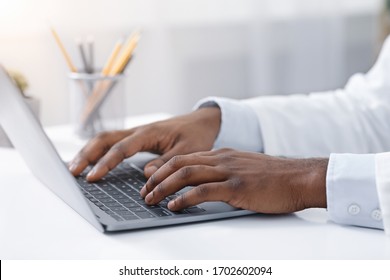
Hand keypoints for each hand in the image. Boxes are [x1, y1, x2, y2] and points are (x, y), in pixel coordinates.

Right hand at [68, 107, 220, 180]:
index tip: (93, 176)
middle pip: (105, 138)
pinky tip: (91, 162)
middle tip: (72, 172)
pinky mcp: (137, 138)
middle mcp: (138, 131)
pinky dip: (99, 151)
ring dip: (89, 152)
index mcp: (149, 133)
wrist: (201, 122)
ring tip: (74, 168)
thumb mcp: (188, 151)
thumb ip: (167, 162)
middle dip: (87, 154)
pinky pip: (112, 142)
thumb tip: (146, 175)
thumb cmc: (196, 135)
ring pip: (105, 138)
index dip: (106, 162)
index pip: (121, 148)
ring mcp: (136, 133)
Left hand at [140, 149, 327, 213]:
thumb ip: (225, 173)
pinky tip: (174, 206)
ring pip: (186, 174)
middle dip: (157, 178)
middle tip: (144, 192)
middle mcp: (222, 159)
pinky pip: (203, 191)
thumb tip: (207, 185)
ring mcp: (228, 171)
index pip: (184, 158)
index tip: (151, 181)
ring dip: (164, 187)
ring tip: (151, 199)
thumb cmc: (274, 178)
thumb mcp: (245, 169)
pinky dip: (184, 199)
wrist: (299, 178)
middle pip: (179, 163)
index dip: (163, 169)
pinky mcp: (236, 187)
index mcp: (222, 155)